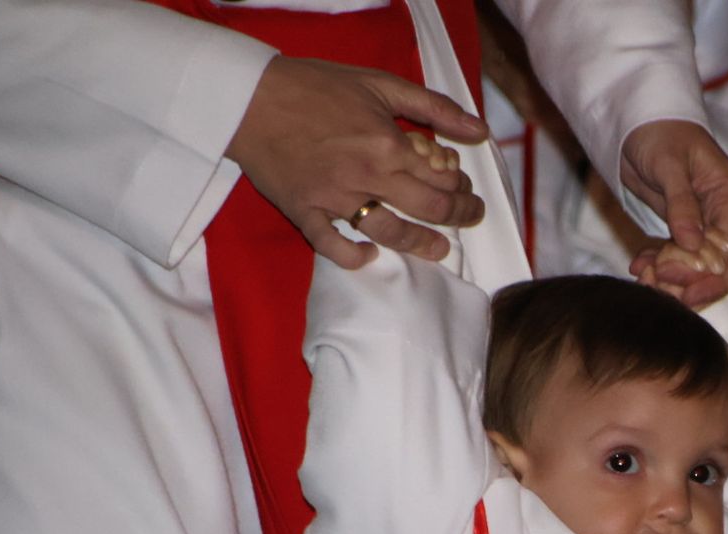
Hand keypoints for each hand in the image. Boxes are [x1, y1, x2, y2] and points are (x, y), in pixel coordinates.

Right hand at [226, 56, 490, 268]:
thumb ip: (433, 106)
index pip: (442, 176)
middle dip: (460, 215)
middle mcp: (367, 175)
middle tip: (470, 216)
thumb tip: (479, 131)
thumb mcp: (378, 83)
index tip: (464, 185)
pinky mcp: (304, 211)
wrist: (247, 96)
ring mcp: (334, 198)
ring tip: (439, 249)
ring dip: (421, 244)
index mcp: (387, 144)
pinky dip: (353, 256)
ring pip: (390, 232)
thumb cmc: (314, 86)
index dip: (461, 184)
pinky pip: (332, 246)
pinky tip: (369, 255)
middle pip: (429, 208)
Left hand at [620, 120, 727, 300]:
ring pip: (708, 272)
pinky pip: (682, 263)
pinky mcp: (688, 235)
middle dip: (704, 288)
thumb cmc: (662, 135)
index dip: (713, 273)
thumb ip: (681, 204)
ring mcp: (710, 229)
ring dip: (678, 282)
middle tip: (671, 295)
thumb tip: (693, 243)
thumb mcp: (669, 165)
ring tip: (647, 280)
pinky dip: (661, 269)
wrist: (641, 126)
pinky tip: (639, 268)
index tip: (677, 279)